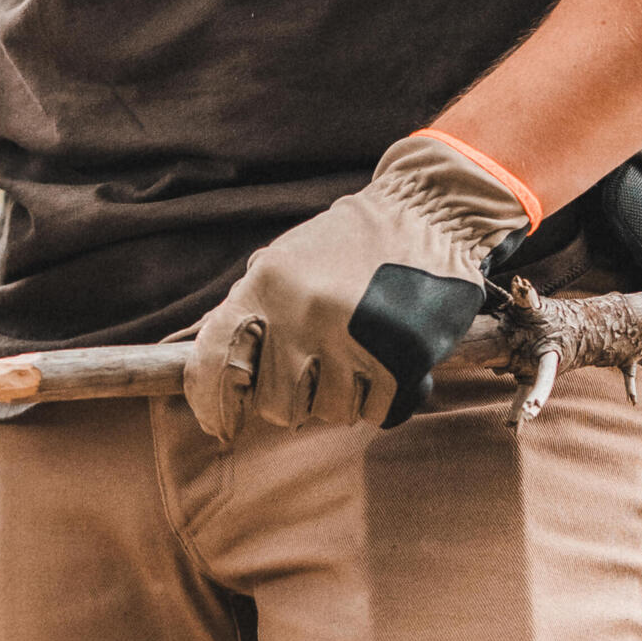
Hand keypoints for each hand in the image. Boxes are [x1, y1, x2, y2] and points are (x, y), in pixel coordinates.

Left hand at [182, 127, 538, 443]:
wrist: (429, 215)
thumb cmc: (353, 244)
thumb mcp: (288, 260)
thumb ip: (252, 310)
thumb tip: (216, 376)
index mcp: (266, 286)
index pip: (215, 363)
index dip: (212, 405)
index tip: (224, 425)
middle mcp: (303, 313)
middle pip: (277, 406)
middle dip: (296, 400)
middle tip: (319, 373)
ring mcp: (352, 337)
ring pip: (330, 413)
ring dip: (344, 397)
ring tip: (360, 355)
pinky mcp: (401, 357)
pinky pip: (376, 413)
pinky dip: (383, 398)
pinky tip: (388, 362)